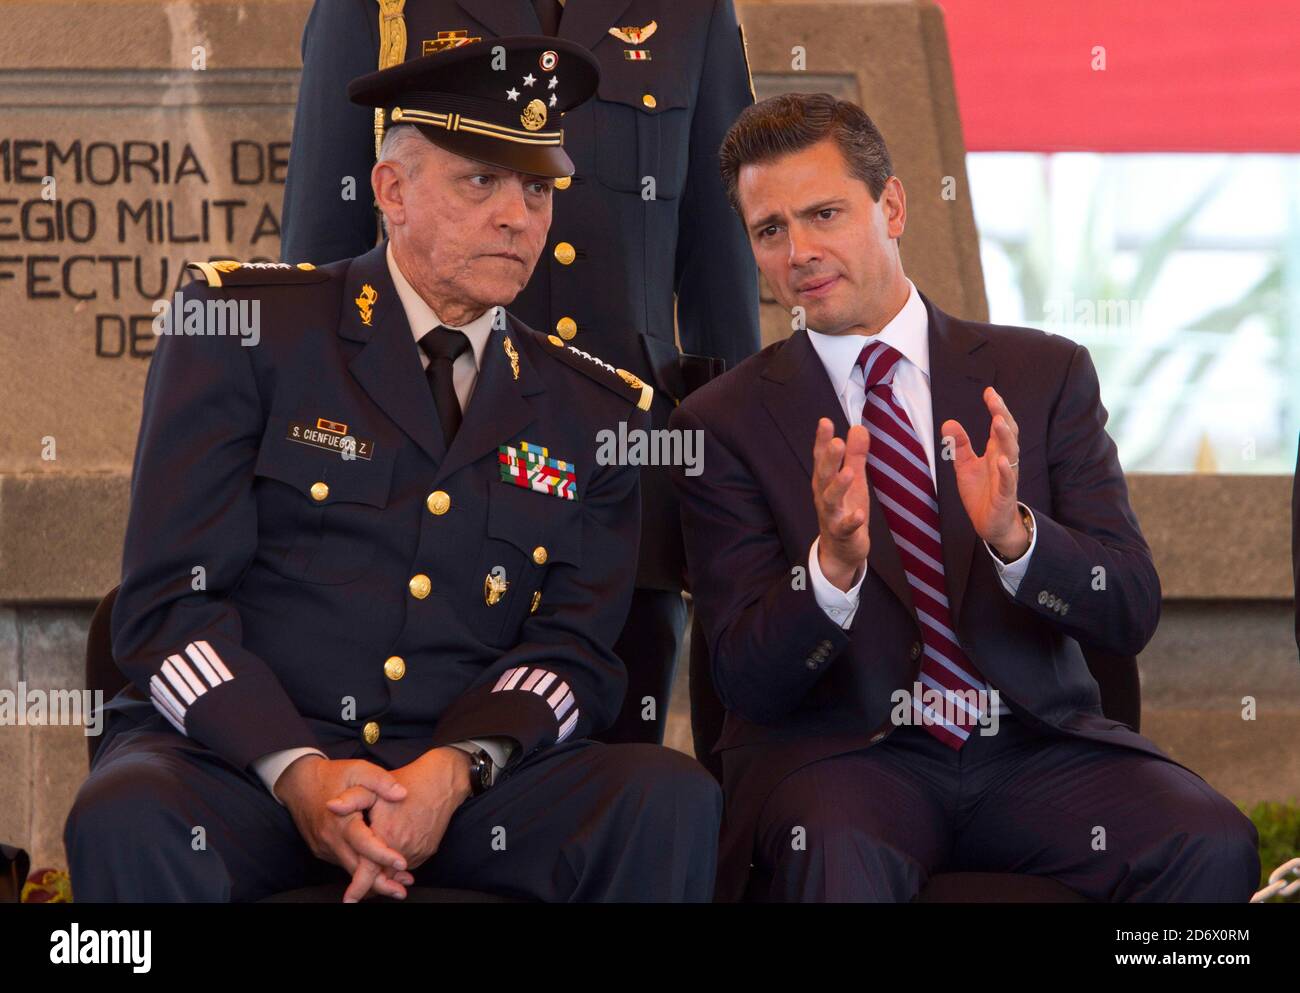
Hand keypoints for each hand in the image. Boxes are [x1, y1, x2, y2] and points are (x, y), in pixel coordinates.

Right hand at [276, 755, 414, 901]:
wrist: (298, 783)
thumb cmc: (333, 775)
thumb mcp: (359, 769)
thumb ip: (380, 781)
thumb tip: (402, 794)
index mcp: (341, 820)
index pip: (364, 843)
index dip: (383, 855)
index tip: (403, 864)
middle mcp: (331, 839)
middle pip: (356, 868)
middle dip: (380, 882)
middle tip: (403, 890)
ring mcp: (325, 848)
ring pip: (349, 870)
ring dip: (371, 881)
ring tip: (397, 886)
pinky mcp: (322, 851)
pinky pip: (343, 864)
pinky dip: (359, 872)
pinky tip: (377, 874)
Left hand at [326, 746, 473, 902]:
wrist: (442, 781)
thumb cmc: (407, 781)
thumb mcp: (375, 787)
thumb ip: (351, 799)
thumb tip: (330, 806)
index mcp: (387, 835)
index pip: (369, 871)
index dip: (357, 888)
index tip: (348, 900)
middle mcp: (403, 848)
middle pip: (382, 877)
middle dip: (370, 885)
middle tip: (357, 892)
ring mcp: (417, 851)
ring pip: (395, 873)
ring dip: (384, 873)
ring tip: (373, 871)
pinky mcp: (427, 851)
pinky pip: (409, 864)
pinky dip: (398, 866)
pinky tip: (392, 856)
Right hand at [812, 417, 870, 590]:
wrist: (841, 549)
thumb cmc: (845, 509)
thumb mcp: (853, 478)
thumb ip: (855, 454)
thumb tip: (858, 427)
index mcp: (825, 480)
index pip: (822, 457)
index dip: (822, 440)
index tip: (825, 422)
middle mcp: (823, 495)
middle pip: (824, 475)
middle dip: (829, 459)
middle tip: (837, 442)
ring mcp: (831, 514)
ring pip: (830, 499)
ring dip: (838, 486)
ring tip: (848, 473)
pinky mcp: (842, 533)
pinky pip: (845, 527)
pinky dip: (851, 520)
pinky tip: (859, 514)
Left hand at [941, 387, 1028, 558]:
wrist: (991, 524)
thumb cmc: (982, 493)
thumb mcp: (965, 466)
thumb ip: (959, 445)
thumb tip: (948, 422)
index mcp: (995, 452)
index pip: (999, 426)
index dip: (996, 408)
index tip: (989, 391)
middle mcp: (1004, 461)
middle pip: (1008, 434)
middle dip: (1002, 416)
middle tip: (995, 399)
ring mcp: (1006, 477)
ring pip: (1010, 454)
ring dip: (1005, 437)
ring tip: (997, 421)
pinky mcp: (1005, 495)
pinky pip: (1007, 481)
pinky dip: (1005, 470)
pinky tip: (999, 460)